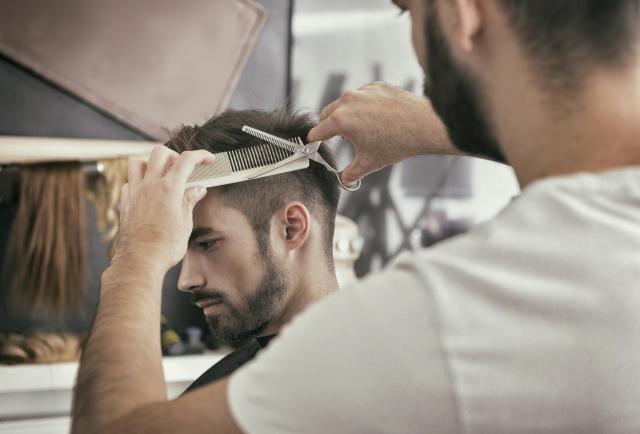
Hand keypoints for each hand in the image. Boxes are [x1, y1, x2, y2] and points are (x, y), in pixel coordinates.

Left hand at [113, 146, 215, 272]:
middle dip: (175, 155)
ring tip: (161, 174)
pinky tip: (148, 192)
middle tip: (184, 168)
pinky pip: (129, 181)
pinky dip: (139, 181)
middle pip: (160, 153)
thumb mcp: (185, 223)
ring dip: (151, 163)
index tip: (209, 159)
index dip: (201, 155)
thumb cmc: (164, 246)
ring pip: (138, 162)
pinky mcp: (125, 202)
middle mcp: (150, 185)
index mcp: (169, 188)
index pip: (187, 160)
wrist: (140, 260)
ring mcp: (134, 192)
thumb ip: (189, 201)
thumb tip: (197, 190)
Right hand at [308, 82, 457, 184]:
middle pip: (326, 114)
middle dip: (328, 127)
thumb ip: (351, 174)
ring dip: (346, 115)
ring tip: (360, 131)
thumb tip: (344, 181)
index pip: (317, 131)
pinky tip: (375, 119)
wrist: (423, 125)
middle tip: (335, 139)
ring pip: (344, 103)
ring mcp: (363, 91)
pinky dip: (363, 106)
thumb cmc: (397, 143)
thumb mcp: (369, 163)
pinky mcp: (376, 86)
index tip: (315, 145)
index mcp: (341, 120)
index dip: (315, 141)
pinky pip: (362, 96)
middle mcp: (348, 101)